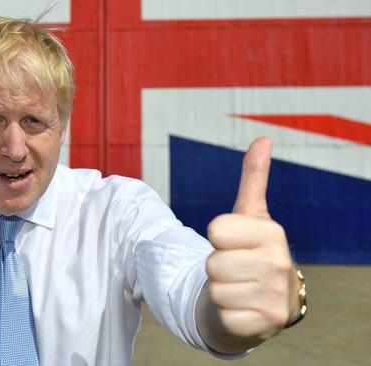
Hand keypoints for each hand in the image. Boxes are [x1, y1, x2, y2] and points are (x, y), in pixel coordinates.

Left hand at [206, 137, 296, 340]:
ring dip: (219, 290)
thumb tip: (262, 138)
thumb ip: (253, 179)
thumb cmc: (251, 252)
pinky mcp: (265, 324)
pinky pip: (222, 315)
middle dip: (215, 267)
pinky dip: (224, 314)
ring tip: (237, 287)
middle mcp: (279, 264)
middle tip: (234, 268)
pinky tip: (241, 308)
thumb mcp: (251, 215)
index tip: (232, 242)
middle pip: (210, 263)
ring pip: (213, 289)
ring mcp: (275, 296)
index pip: (215, 230)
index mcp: (272, 233)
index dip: (216, 237)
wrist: (264, 301)